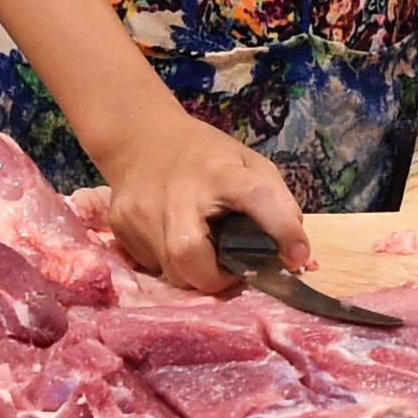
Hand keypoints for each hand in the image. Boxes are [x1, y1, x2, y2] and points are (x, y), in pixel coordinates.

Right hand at [91, 105, 307, 294]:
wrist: (140, 139)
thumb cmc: (205, 156)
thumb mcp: (249, 164)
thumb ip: (276, 201)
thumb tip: (294, 249)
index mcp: (220, 171)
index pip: (255, 196)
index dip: (280, 228)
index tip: (297, 256)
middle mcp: (177, 193)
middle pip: (188, 253)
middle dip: (215, 278)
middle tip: (232, 272)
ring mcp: (142, 212)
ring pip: (170, 270)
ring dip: (195, 275)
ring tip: (207, 255)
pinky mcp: (120, 226)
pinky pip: (151, 264)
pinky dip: (171, 265)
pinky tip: (177, 242)